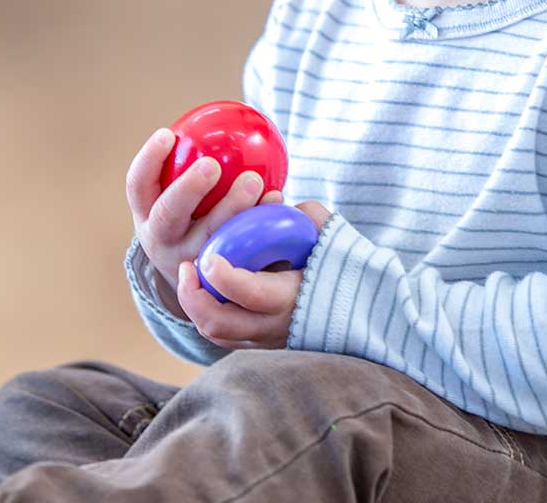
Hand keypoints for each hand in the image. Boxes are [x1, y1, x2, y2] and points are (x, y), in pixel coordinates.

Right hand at [126, 127, 282, 291]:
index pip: (137, 186)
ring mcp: (190, 262)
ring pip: (208, 237)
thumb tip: (227, 115)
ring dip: (232, 208)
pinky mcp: (220, 278)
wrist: (200, 280)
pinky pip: (240, 249)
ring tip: (255, 180)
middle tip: (212, 165)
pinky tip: (277, 199)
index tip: (168, 133)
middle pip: (168, 215)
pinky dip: (259, 223)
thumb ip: (192, 163)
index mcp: (146, 215)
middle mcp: (162, 242)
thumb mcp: (181, 197)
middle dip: (187, 189)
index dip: (148, 160)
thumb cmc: (194, 217)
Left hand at [174, 201, 330, 349]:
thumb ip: (304, 217)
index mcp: (293, 297)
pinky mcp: (257, 341)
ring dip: (195, 304)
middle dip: (193, 295)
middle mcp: (275, 324)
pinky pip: (221, 333)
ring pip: (215, 331)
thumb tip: (275, 205)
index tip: (208, 256)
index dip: (224, 277)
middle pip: (219, 322)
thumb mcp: (328, 234)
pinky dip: (206, 311)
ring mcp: (264, 338)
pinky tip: (204, 286)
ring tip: (191, 274)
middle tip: (187, 265)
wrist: (359, 309)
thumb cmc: (343, 264)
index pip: (251, 293)